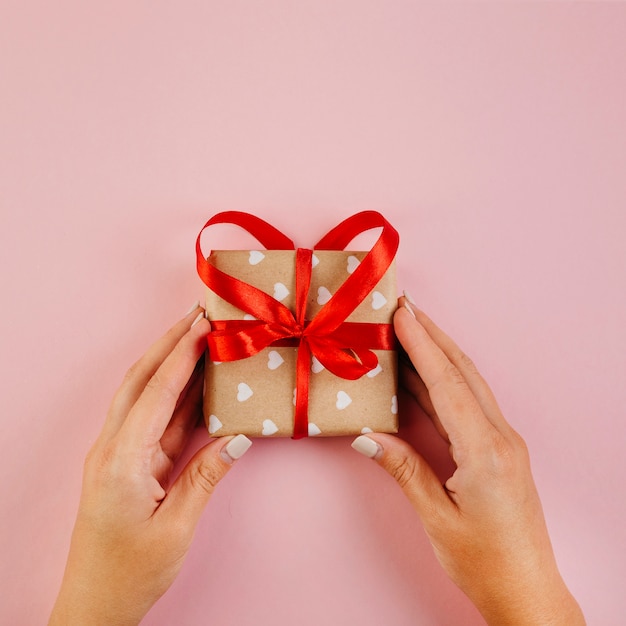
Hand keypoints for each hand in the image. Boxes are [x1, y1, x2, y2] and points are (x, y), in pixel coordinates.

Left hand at [49, 306, 251, 625]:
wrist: (94, 605)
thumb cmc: (129, 572)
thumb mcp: (174, 528)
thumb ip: (204, 478)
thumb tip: (237, 438)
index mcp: (120, 460)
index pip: (155, 393)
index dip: (181, 355)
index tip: (203, 324)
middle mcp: (113, 447)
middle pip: (141, 380)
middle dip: (169, 343)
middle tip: (198, 314)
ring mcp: (119, 453)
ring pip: (146, 395)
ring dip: (172, 363)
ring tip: (200, 337)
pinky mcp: (130, 462)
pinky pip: (155, 420)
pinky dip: (177, 396)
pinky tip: (198, 383)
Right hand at [352, 297, 584, 625]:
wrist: (527, 591)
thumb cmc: (485, 562)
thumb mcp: (437, 517)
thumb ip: (404, 469)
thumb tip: (367, 435)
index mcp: (485, 451)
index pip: (447, 385)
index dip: (422, 346)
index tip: (402, 314)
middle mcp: (500, 438)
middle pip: (463, 373)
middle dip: (433, 336)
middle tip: (405, 307)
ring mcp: (503, 442)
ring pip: (468, 384)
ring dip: (439, 354)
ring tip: (411, 331)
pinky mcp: (499, 450)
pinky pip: (469, 405)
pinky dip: (444, 383)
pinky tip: (423, 376)